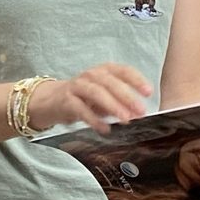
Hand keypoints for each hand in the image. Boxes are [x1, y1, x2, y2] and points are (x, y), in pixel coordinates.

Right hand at [28, 65, 151, 133]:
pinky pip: (81, 109)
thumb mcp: (104, 98)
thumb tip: (138, 113)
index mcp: (103, 71)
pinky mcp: (66, 100)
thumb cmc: (83, 98)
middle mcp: (91, 75)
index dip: (137, 80)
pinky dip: (94, 119)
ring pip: (96, 92)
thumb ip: (120, 103)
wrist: (51, 101)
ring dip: (113, 106)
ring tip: (126, 119)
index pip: (123, 71)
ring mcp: (77, 86)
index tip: (149, 92)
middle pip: (110, 82)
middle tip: (140, 111)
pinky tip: (105, 129)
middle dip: (127, 96)